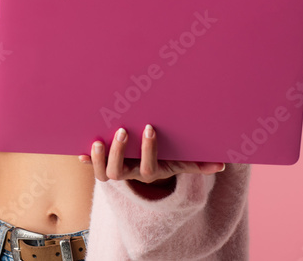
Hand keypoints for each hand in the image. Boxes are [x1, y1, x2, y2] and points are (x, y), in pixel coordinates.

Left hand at [78, 124, 224, 190]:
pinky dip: (87, 160)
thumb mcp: (182, 161)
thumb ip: (199, 164)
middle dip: (119, 151)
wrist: (148, 169)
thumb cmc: (166, 159)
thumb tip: (223, 165)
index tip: (149, 128)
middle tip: (122, 130)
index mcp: (150, 172)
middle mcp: (129, 174)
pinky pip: (93, 167)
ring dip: (99, 158)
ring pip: (103, 173)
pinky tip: (79, 153)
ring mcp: (115, 171)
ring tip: (98, 140)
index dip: (148, 150)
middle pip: (119, 172)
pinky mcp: (103, 166)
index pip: (148, 167)